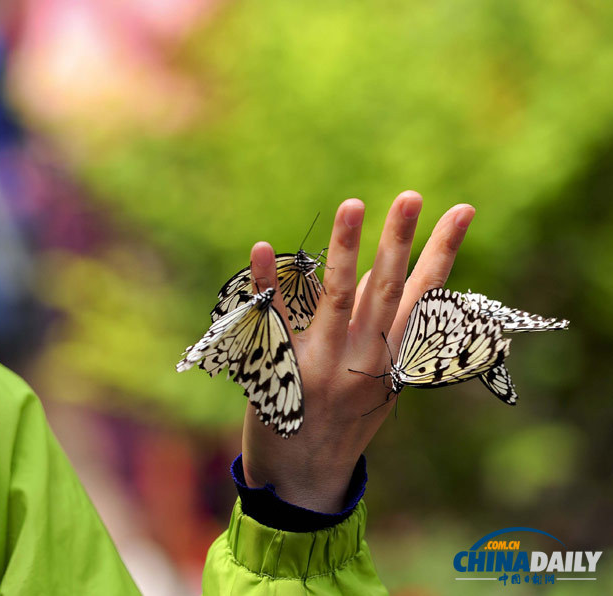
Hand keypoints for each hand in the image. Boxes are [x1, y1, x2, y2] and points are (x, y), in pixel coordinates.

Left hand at [242, 191, 474, 511]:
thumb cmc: (342, 420)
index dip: (443, 252)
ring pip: (339, 299)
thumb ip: (380, 325)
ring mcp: (323, 367)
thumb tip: (380, 267)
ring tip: (353, 205)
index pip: (423, 296)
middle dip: (400, 241)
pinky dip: (268, 283)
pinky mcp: (282, 371)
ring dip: (347, 251)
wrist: (304, 479)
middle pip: (386, 291)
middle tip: (411, 196)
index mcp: (392, 359)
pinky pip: (274, 321)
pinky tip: (264, 247)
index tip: (461, 210)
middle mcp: (364, 361)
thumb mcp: (377, 379)